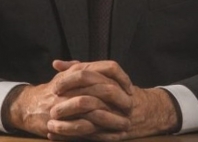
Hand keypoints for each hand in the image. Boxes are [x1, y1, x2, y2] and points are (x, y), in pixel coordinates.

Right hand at [2, 60, 132, 137]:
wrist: (28, 106)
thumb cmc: (52, 91)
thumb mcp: (69, 76)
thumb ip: (86, 70)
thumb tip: (110, 69)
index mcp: (76, 71)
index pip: (106, 68)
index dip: (122, 78)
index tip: (130, 88)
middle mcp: (72, 85)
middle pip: (104, 89)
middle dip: (120, 99)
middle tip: (131, 107)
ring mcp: (67, 104)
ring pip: (97, 111)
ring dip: (114, 119)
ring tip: (127, 124)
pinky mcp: (64, 123)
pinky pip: (88, 129)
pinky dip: (103, 134)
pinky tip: (115, 136)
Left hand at [47, 61, 180, 140]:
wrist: (146, 110)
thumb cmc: (118, 90)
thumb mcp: (100, 75)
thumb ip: (78, 68)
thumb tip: (56, 64)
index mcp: (110, 78)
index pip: (86, 76)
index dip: (69, 82)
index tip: (55, 88)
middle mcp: (115, 96)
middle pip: (89, 99)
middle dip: (68, 106)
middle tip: (52, 109)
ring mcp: (118, 116)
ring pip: (91, 121)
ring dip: (69, 126)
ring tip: (51, 126)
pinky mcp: (117, 132)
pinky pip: (95, 137)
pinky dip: (75, 137)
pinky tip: (58, 136)